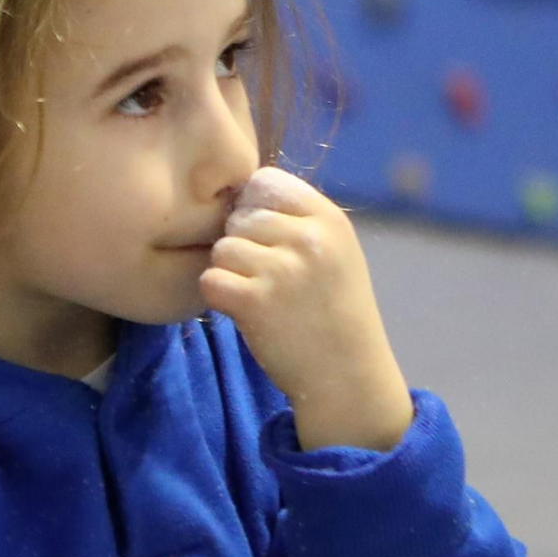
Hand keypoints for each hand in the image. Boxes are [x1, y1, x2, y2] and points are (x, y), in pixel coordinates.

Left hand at [201, 167, 412, 452]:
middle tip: (266, 278)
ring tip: (258, 295)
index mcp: (328, 219)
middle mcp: (308, 239)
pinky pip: (210, 280)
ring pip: (222, 248)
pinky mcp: (255, 302)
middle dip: (242, 244)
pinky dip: (219, 297)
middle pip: (238, 217)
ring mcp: (282, 270)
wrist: (346, 375)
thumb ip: (295, 218)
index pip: (264, 181)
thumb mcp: (334, 251)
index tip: (265, 239)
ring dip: (229, 272)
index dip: (253, 208)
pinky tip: (243, 310)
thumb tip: (237, 191)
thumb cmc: (334, 310)